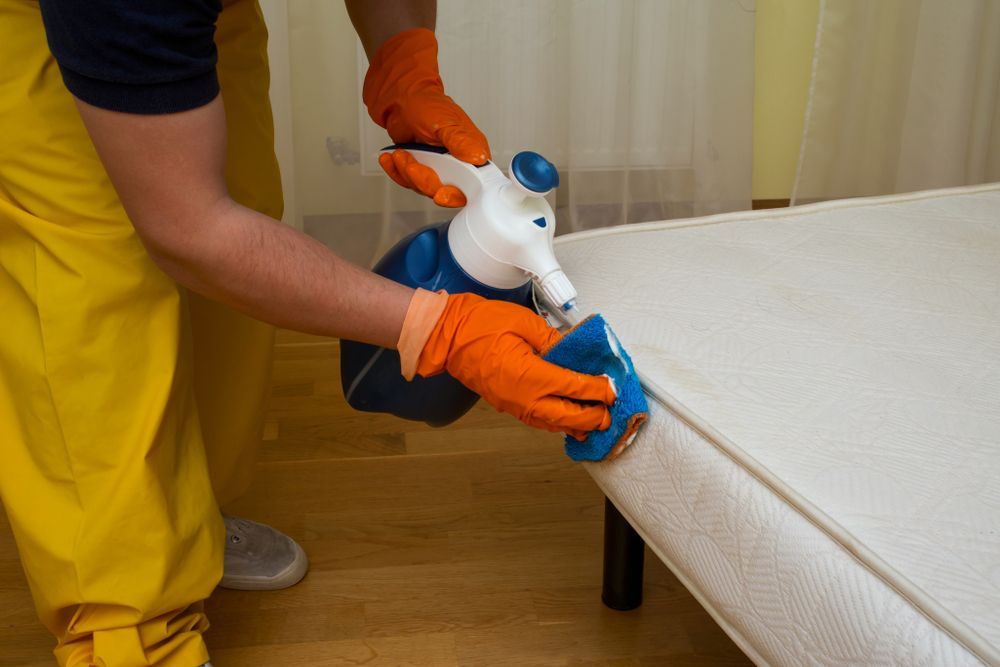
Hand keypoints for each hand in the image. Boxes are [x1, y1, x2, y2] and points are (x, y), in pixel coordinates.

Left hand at [363, 28, 489, 207]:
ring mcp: (438, 169)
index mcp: (471, 152)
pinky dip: (396, 171)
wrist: (400, 98)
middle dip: (425, 181)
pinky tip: (390, 159)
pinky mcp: (420, 170)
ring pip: (424, 188)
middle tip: (413, 166)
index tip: (442, 193)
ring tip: (401, 153)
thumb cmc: (426, 103)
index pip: (473, 184)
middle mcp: (457, 164)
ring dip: (408, 172)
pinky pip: (408, 181)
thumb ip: (461, 141)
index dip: (457, 193)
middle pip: (446, 192)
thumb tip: (478, 157)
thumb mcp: (446, 121)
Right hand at [398, 290, 614, 439]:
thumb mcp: (524, 323)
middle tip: (610, 414)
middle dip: (592, 417)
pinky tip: (565, 420)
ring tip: (594, 423)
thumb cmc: (480, 325)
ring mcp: (514, 405)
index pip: (575, 387)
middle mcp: (524, 398)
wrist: (446, 336)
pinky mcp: (507, 405)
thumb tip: (573, 349)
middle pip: (568, 416)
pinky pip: (537, 420)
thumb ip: (553, 339)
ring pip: (552, 424)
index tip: (613, 389)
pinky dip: (555, 423)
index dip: (598, 390)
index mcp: (531, 376)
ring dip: (575, 425)